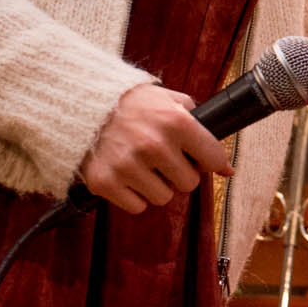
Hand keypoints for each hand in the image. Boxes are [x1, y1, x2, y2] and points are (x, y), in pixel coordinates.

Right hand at [78, 84, 234, 213]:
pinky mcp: (105, 183)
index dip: (212, 162)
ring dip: (158, 186)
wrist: (80, 105)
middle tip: (166, 160)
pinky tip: (127, 176)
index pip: (213, 158)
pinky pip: (137, 207)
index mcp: (175, 121)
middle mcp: (153, 145)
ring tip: (144, 166)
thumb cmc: (130, 103)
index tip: (206, 161)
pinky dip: (134, 196)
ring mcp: (128, 166)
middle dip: (181, 174)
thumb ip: (200, 125)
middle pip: (189, 184)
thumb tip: (227, 168)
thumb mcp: (168, 99)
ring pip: (163, 198)